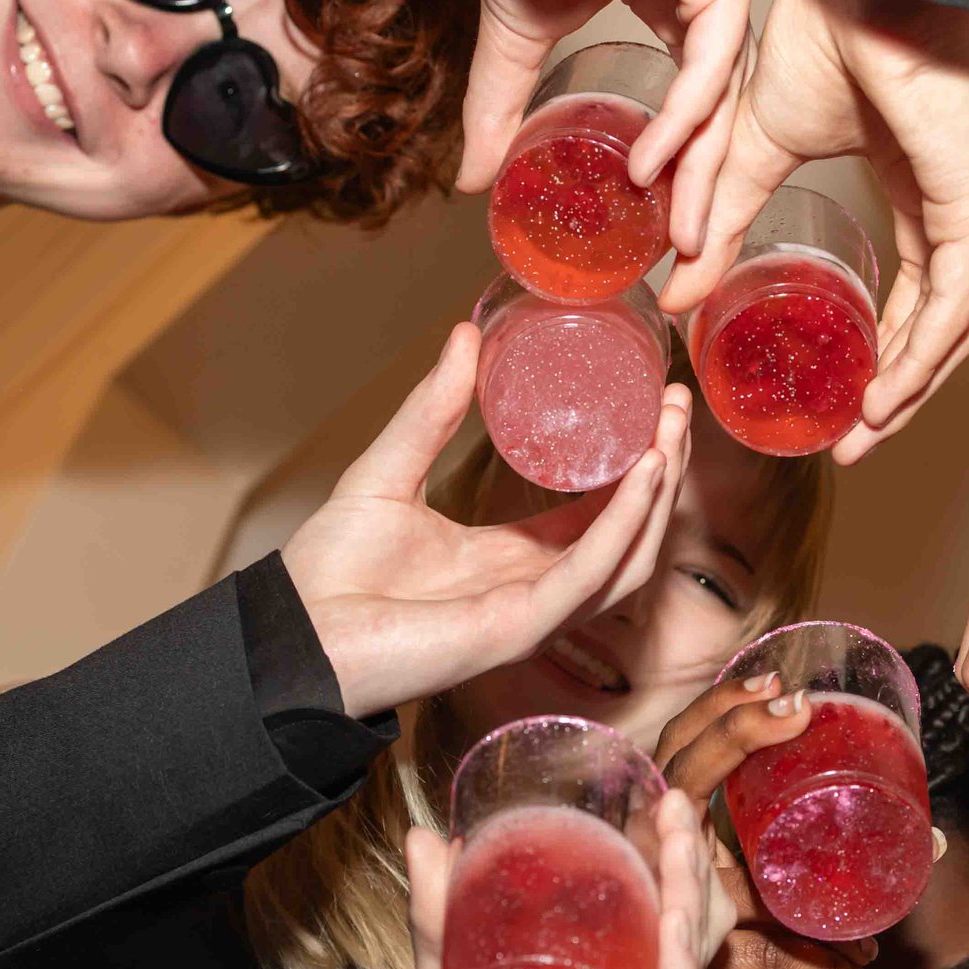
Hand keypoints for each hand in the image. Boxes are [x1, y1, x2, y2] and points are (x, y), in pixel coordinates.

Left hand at [280, 323, 689, 716]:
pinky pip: (587, 576)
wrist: (290, 634)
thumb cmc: (329, 573)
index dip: (635, 465)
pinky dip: (622, 525)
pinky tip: (643, 474)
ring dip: (658, 496)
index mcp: (510, 560)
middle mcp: (534, 590)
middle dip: (663, 471)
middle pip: (628, 535)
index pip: (596, 515)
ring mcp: (532, 614)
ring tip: (670, 431)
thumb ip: (432, 409)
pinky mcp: (518, 628)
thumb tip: (465, 335)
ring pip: (626, 559)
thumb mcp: (390, 467)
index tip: (657, 403)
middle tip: (677, 403)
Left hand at [338, 793, 734, 968]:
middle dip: (687, 876)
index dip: (667, 864)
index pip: (656, 931)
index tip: (661, 798)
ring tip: (680, 860)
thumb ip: (439, 928)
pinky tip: (671, 943)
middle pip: (682, 954)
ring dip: (688, 921)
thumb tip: (428, 835)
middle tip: (675, 809)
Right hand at [455, 0, 755, 257]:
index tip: (664, 232)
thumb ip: (501, 108)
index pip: (694, 103)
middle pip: (718, 111)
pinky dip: (683, 119)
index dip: (680, 169)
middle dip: (705, 189)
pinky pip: (709, 63)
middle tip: (691, 257)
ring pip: (722, 96)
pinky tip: (650, 163)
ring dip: (701, 170)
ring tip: (681, 234)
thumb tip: (471, 185)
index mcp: (674, 7)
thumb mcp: (515, 39)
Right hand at [653, 676, 877, 968]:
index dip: (719, 712)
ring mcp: (667, 906)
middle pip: (675, 774)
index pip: (680, 750)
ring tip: (866, 926)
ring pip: (735, 875)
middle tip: (792, 713)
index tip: (778, 687)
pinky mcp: (686, 962)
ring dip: (807, 902)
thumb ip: (844, 872)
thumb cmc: (754, 965)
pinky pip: (764, 954)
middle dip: (731, 735)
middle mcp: (662, 859)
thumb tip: (936, 841)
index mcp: (682, 835)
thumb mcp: (797, 905)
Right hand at [690, 0, 968, 463]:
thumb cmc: (822, 28)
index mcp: (930, 184)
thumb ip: (721, 220)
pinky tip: (884, 394)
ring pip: (957, 324)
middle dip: (897, 391)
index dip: (883, 354)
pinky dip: (921, 355)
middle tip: (850, 443)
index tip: (841, 405)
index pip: (920, 294)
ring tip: (861, 433)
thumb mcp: (756, 146)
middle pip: (944, 323)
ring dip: (909, 389)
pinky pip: (957, 300)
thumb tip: (674, 290)